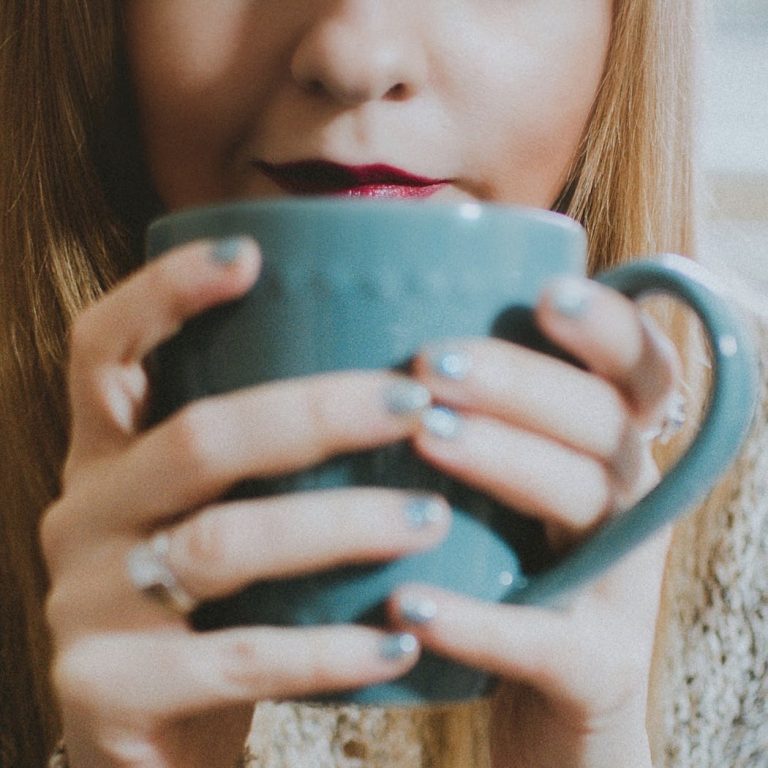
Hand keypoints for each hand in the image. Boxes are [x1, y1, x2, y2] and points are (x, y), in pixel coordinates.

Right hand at [41, 239, 450, 767]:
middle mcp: (85, 514)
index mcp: (108, 454)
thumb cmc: (220, 593)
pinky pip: (236, 659)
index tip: (249, 254)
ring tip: (431, 518)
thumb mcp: (222, 506)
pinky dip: (328, 650)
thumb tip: (399, 371)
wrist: (159, 725)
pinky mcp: (108, 692)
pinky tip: (401, 641)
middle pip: (197, 440)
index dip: (164, 293)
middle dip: (314, 414)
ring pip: (221, 543)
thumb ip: (271, 450)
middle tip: (414, 405)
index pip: (103, 349)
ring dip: (338, 527)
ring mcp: (86, 603)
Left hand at [390, 277, 679, 767]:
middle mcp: (628, 503)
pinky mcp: (597, 668)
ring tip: (425, 439)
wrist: (544, 708)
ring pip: (582, 504)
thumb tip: (366, 333)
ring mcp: (621, 586)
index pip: (639, 370)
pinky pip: (544, 640)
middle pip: (601, 422)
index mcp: (607, 451)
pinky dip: (477, 620)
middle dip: (521, 384)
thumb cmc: (502, 568)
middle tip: (432, 361)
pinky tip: (408, 601)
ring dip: (505, 461)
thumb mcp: (496, 486)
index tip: (544, 294)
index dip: (608, 328)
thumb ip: (465, 418)